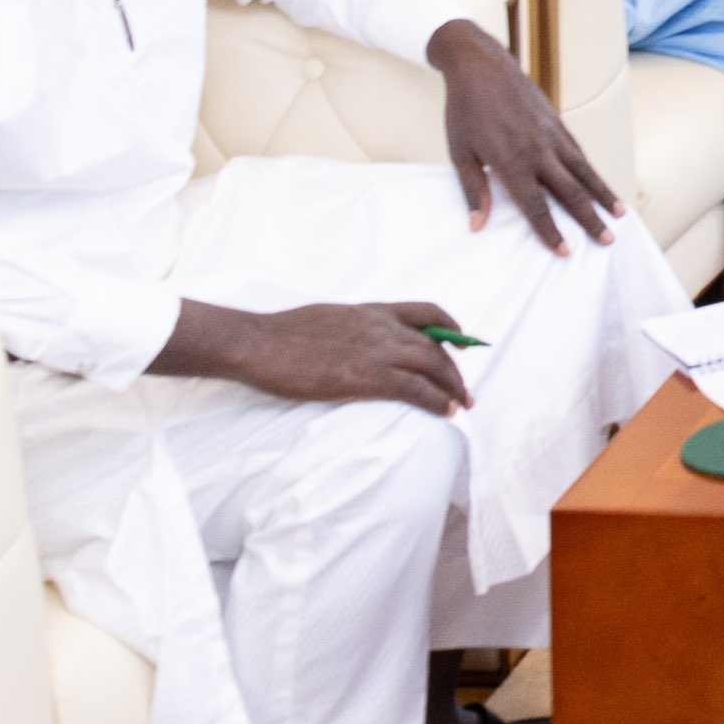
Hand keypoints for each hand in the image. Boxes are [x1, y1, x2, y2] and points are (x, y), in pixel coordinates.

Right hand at [153, 298, 470, 412]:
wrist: (260, 342)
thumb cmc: (284, 333)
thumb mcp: (330, 318)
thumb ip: (354, 327)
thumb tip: (360, 340)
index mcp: (373, 311)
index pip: (426, 312)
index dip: (450, 327)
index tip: (462, 340)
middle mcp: (383, 327)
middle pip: (435, 346)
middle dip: (454, 369)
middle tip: (463, 389)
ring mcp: (377, 351)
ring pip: (432, 366)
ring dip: (452, 387)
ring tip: (461, 404)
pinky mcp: (367, 377)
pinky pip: (415, 389)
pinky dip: (435, 400)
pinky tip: (444, 412)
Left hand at [425, 20, 620, 252]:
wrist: (481, 66)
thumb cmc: (464, 111)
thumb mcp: (459, 152)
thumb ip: (473, 190)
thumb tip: (477, 225)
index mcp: (511, 162)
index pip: (535, 206)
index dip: (551, 231)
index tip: (565, 251)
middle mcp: (538, 151)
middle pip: (570, 193)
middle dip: (590, 219)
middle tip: (608, 240)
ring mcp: (552, 135)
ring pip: (584, 171)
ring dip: (602, 195)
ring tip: (620, 214)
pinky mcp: (557, 122)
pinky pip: (579, 153)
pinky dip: (593, 171)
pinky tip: (599, 183)